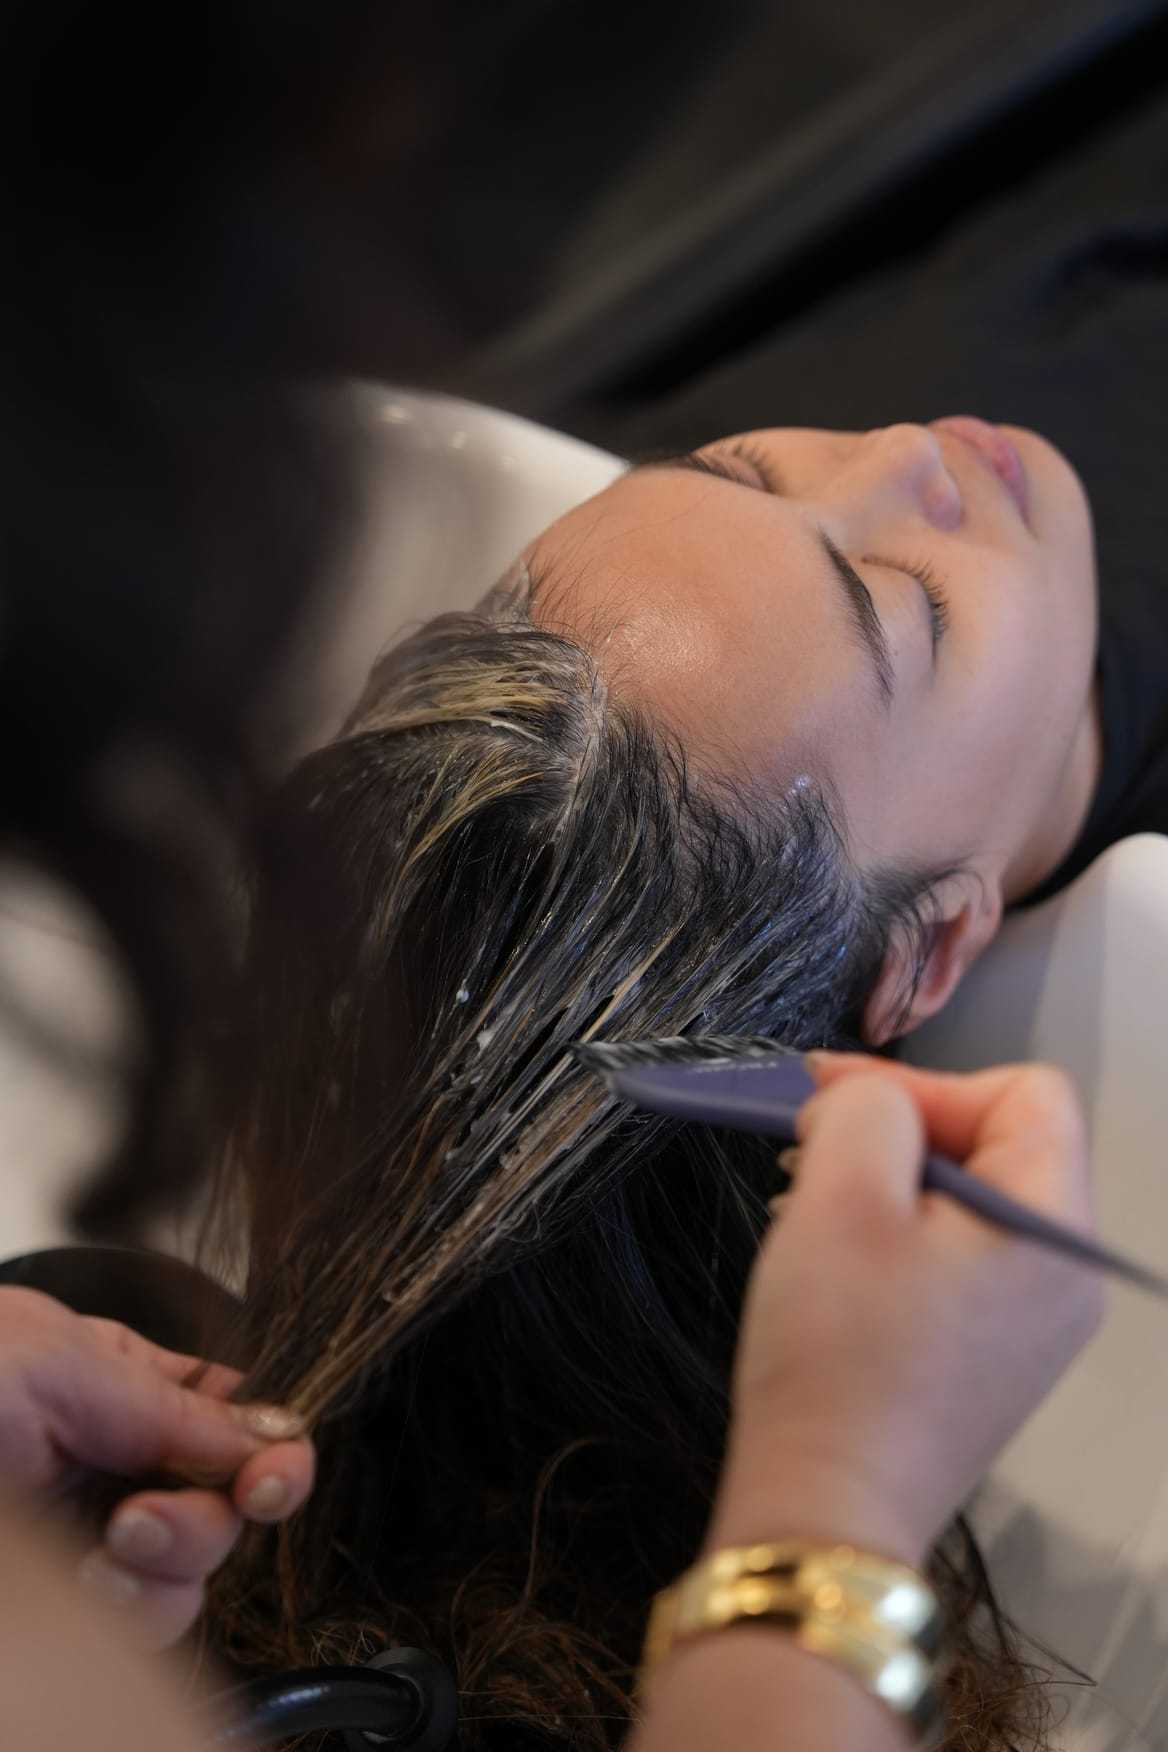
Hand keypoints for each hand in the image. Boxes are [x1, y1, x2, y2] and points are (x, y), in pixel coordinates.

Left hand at [0, 1286, 314, 1647]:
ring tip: (105, 1544)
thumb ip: (174, 1404)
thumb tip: (273, 1437)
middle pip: (226, 1503)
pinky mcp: (65, 1600)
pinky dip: (126, 1610)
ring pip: (190, 1573)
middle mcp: (115, 1460)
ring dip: (164, 1564)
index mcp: (119, 1382)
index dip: (270, 1448)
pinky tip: (79, 1583)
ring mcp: (89, 1537)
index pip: (233, 1415)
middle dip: (206, 1514)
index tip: (269, 1481)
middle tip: (140, 1516)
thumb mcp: (60, 1364)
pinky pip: (141, 1621)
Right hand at [709, 1055, 1104, 1567]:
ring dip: (882, 1185)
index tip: (830, 1100)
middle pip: (996, 1142)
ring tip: (810, 1211)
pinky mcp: (988, 1358)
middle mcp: (1063, 1276)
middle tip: (807, 1149)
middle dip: (895, 1131)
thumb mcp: (841, 1193)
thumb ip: (867, 1106)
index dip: (923, 1081)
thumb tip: (864, 1101)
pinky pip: (951, 1259)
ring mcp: (1032, 1325)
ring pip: (964, 1200)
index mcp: (1054, 1228)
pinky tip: (833, 1266)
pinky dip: (890, 1240)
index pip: (1022, 1090)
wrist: (825, 1508)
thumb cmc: (838, 1355)